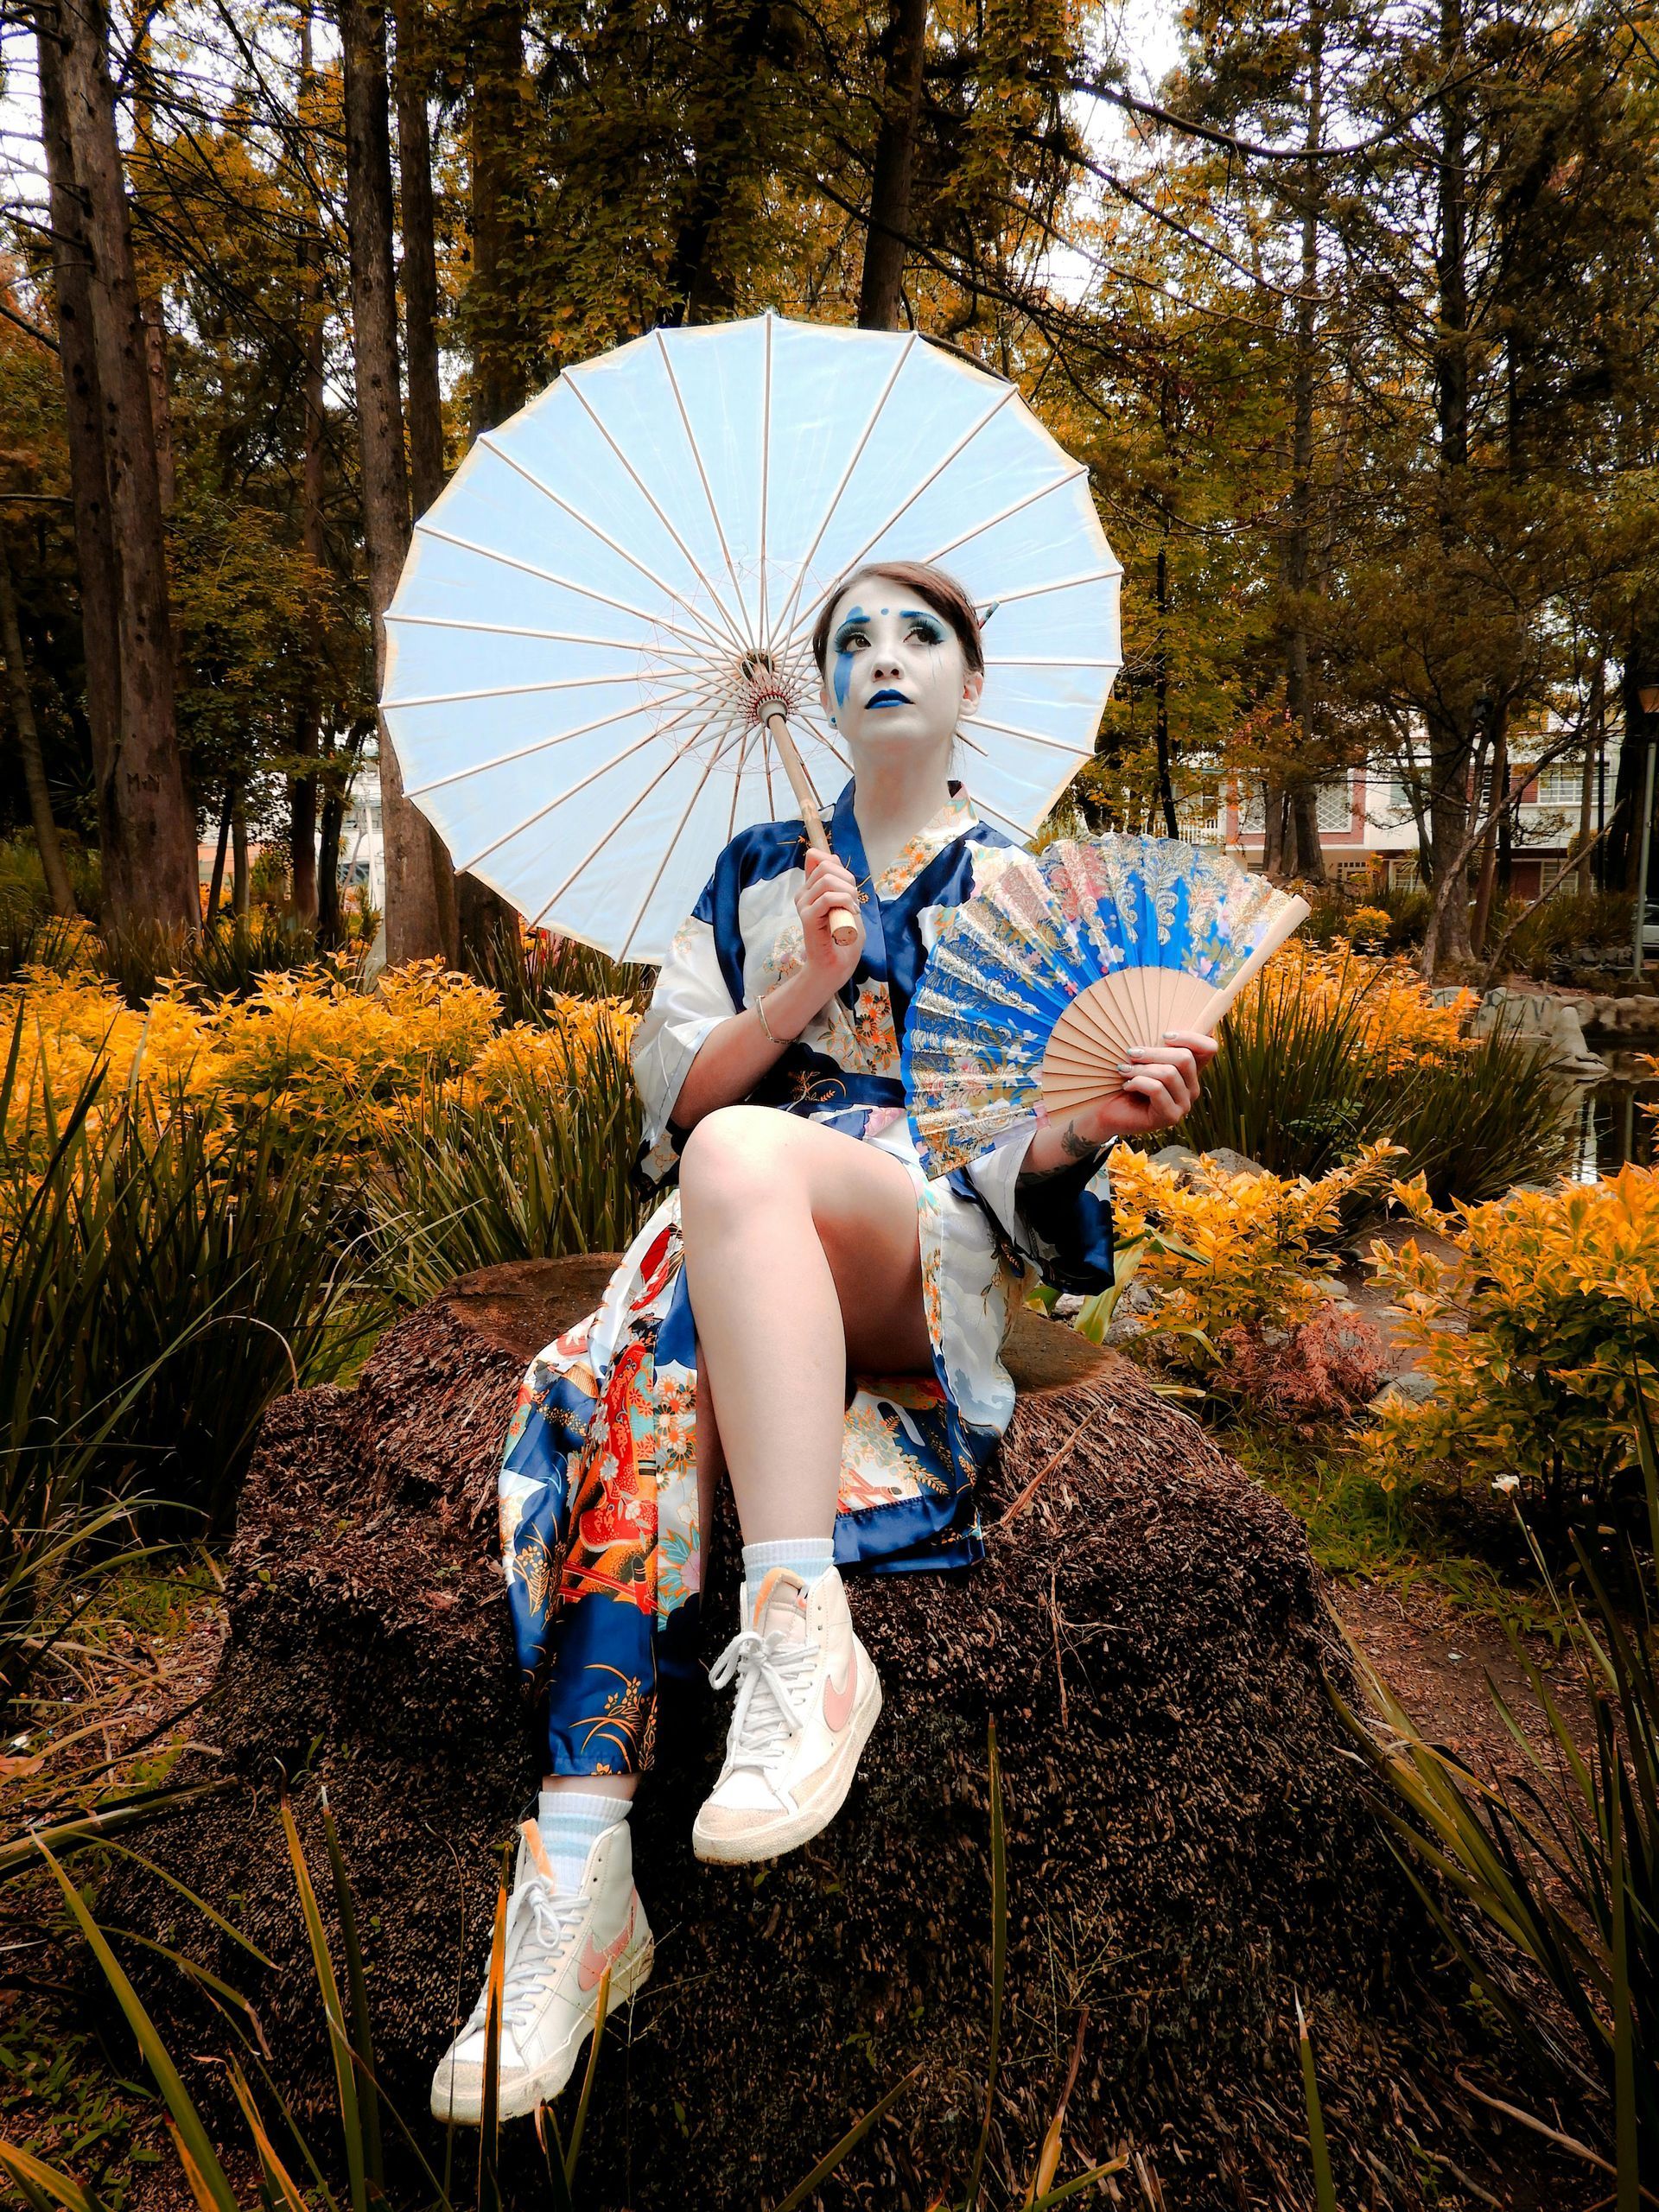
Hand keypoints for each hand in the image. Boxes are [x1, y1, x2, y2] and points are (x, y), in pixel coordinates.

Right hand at [792, 848, 864, 1006]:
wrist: (836, 967)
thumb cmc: (844, 940)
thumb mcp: (847, 903)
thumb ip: (840, 881)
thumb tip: (832, 856)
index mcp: (811, 890)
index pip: (817, 857)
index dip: (836, 864)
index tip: (848, 887)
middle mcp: (803, 895)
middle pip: (826, 866)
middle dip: (848, 880)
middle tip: (853, 902)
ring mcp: (804, 905)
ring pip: (827, 879)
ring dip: (848, 893)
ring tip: (852, 910)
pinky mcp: (807, 917)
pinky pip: (827, 897)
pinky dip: (844, 902)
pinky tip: (850, 914)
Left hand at [1066, 1029, 1218, 1145]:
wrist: (1106, 1110)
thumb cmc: (1124, 1078)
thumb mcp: (1143, 1057)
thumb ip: (1157, 1043)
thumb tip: (1164, 1020)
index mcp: (1190, 1071)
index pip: (1209, 1048)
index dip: (1191, 1037)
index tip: (1164, 1035)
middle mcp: (1192, 1088)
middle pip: (1185, 1058)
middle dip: (1153, 1052)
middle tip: (1131, 1053)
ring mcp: (1184, 1105)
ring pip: (1169, 1074)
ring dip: (1141, 1069)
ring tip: (1124, 1070)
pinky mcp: (1170, 1117)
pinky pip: (1157, 1089)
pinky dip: (1137, 1082)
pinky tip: (1126, 1086)